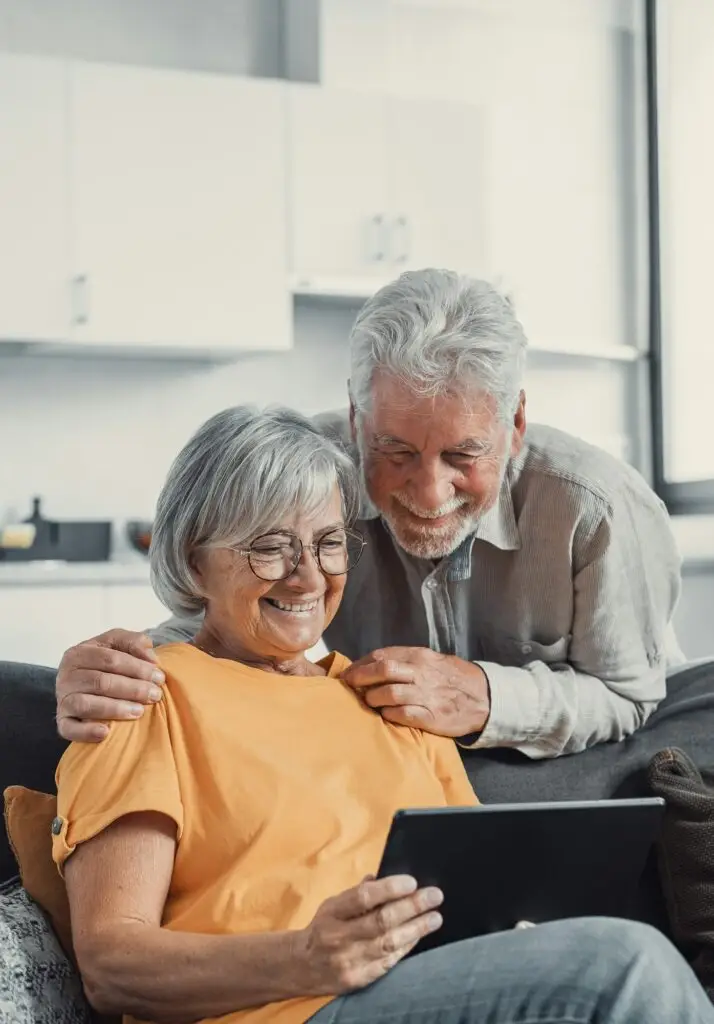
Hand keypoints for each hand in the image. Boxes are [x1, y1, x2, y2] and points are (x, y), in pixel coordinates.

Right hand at [56, 629, 165, 742]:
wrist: (80, 685)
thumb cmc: (104, 663)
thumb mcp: (116, 644)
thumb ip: (133, 642)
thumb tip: (150, 658)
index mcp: (79, 653)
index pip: (110, 659)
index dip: (137, 668)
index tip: (160, 678)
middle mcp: (67, 675)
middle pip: (100, 682)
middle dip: (133, 689)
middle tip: (155, 695)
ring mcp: (63, 699)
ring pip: (86, 705)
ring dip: (115, 709)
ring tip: (139, 712)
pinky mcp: (62, 721)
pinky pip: (69, 728)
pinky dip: (86, 731)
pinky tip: (106, 732)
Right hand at [296, 875, 442, 993]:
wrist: (302, 966)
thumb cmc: (324, 927)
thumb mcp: (333, 904)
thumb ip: (358, 893)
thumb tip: (382, 878)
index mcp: (332, 913)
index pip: (362, 898)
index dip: (389, 889)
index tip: (412, 882)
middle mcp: (339, 938)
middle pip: (380, 921)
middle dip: (412, 907)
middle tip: (435, 896)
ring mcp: (349, 961)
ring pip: (388, 943)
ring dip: (416, 929)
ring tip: (435, 918)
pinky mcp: (359, 979)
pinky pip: (388, 962)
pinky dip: (406, 947)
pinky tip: (419, 935)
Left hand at [342, 646, 489, 736]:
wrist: (483, 697)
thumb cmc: (452, 678)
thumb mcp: (431, 660)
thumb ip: (406, 661)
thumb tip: (374, 664)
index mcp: (419, 656)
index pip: (382, 655)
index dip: (361, 664)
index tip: (348, 672)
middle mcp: (421, 673)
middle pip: (383, 670)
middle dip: (360, 677)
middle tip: (348, 685)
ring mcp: (426, 695)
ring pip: (389, 693)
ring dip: (372, 698)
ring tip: (368, 701)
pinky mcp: (431, 716)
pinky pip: (402, 714)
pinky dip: (388, 714)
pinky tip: (385, 714)